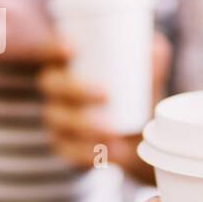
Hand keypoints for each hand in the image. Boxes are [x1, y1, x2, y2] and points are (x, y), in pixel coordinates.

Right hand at [38, 32, 168, 175]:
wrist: (144, 130)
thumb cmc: (140, 86)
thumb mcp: (149, 67)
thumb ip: (155, 53)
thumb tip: (155, 50)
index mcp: (67, 61)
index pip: (47, 48)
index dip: (51, 47)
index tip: (72, 48)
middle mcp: (54, 87)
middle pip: (51, 84)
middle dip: (75, 89)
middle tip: (107, 94)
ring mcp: (56, 117)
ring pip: (57, 119)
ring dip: (82, 125)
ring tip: (112, 131)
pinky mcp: (64, 145)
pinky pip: (66, 151)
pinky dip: (84, 153)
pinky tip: (103, 152)